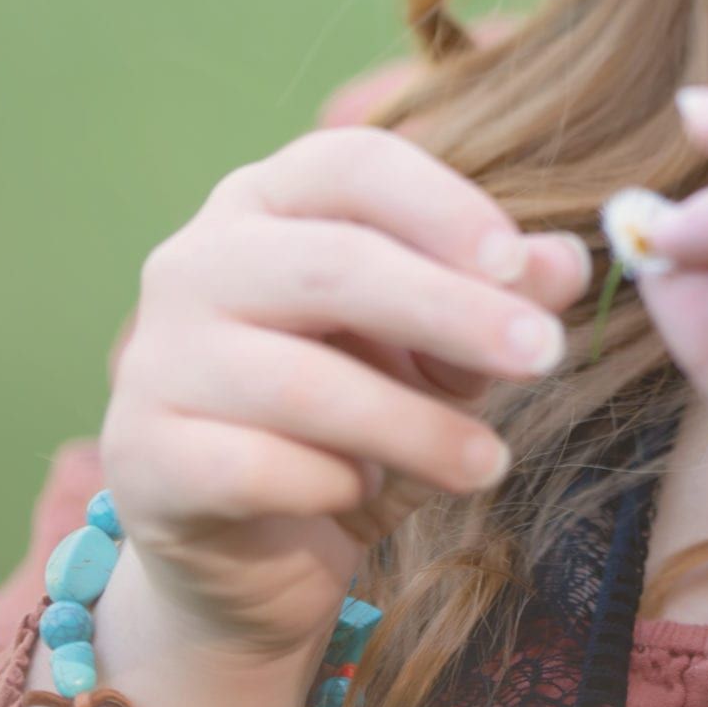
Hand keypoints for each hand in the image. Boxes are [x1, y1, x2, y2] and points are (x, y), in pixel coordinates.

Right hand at [97, 126, 590, 663]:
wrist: (251, 543)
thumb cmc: (359, 400)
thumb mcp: (441, 339)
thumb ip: (498, 290)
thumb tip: (567, 263)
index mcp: (267, 195)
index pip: (354, 163)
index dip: (443, 206)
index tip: (520, 263)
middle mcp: (197, 258)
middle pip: (335, 265)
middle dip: (452, 312)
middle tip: (544, 355)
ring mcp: (158, 355)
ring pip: (302, 381)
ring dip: (415, 425)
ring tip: (490, 461)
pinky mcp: (141, 454)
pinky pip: (254, 468)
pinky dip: (333, 484)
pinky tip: (368, 494)